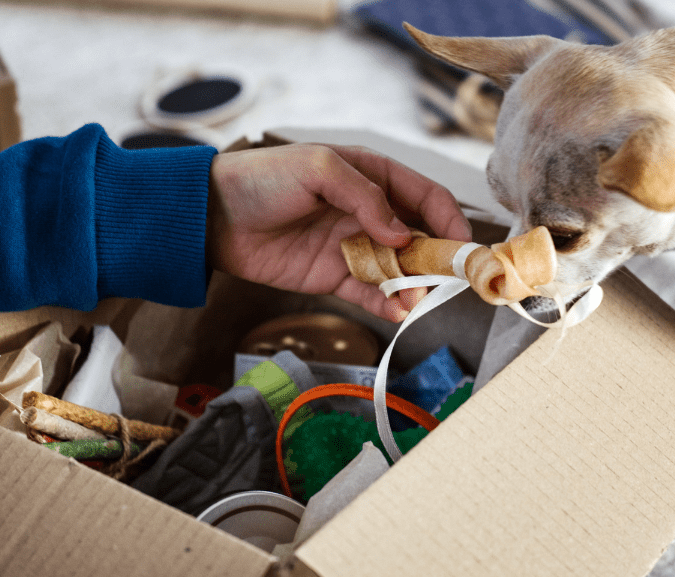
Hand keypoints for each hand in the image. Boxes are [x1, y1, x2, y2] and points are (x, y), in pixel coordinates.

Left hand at [207, 143, 471, 321]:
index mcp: (372, 176)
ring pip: (399, 269)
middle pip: (420, 236)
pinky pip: (371, 293)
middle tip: (449, 279)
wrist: (212, 215)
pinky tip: (398, 311)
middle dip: (438, 258)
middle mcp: (369, 212)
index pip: (426, 196)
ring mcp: (353, 246)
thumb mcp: (319, 168)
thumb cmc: (263, 178)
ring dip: (414, 285)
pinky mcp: (334, 277)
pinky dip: (388, 304)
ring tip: (417, 299)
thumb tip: (402, 233)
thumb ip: (366, 196)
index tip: (462, 243)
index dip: (449, 218)